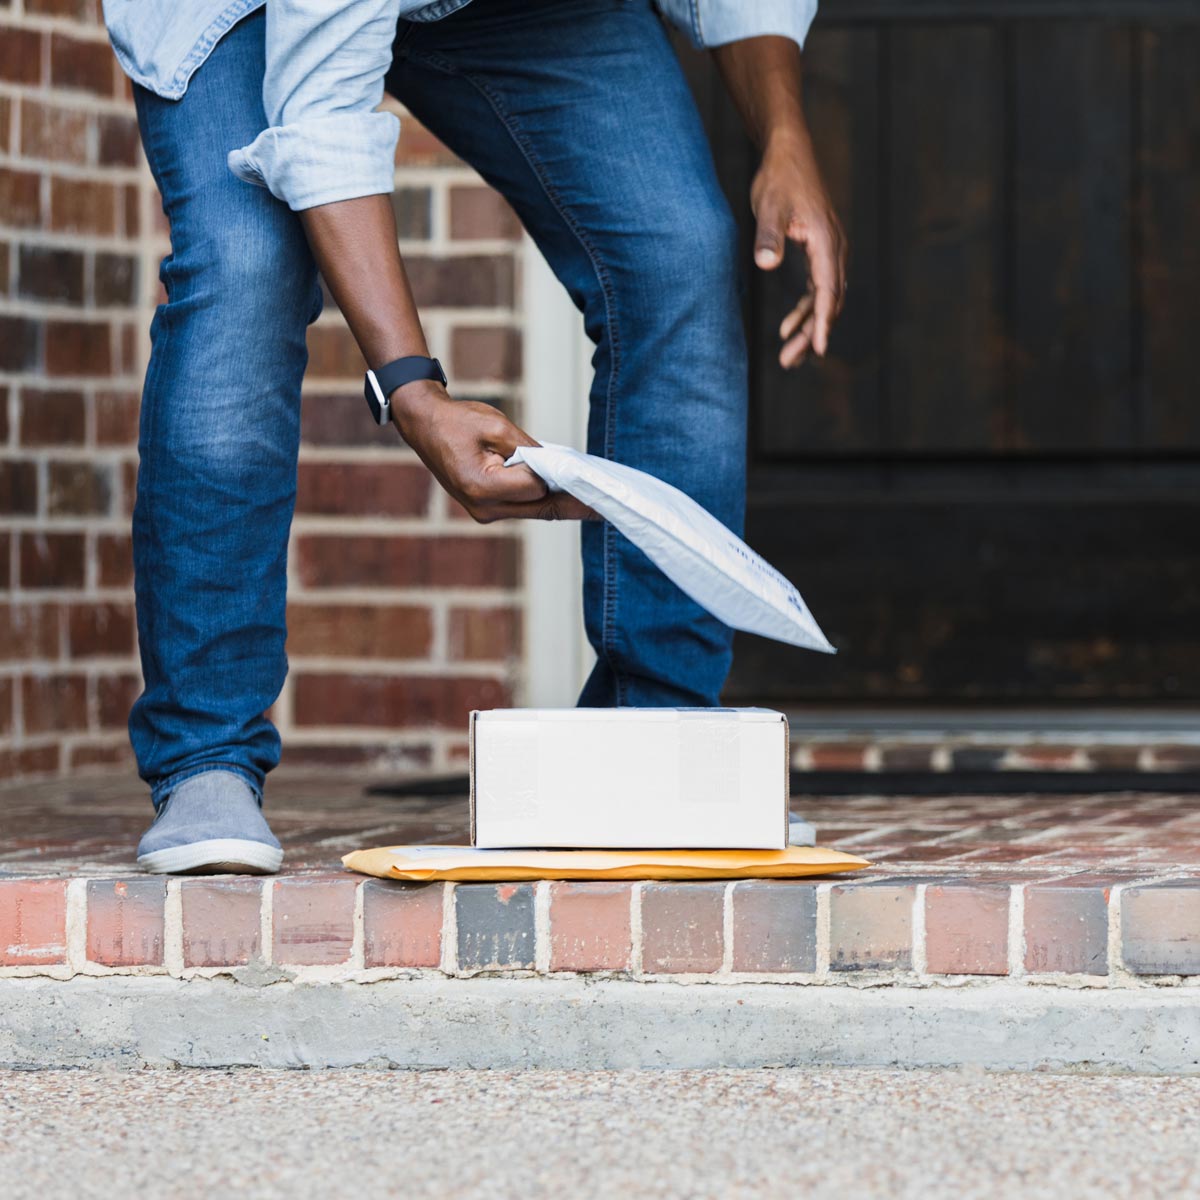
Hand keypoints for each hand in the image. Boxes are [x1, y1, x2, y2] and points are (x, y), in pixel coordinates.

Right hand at [391, 381, 592, 522]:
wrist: (425, 426)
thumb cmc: (458, 421)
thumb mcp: (497, 425)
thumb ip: (529, 448)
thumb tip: (557, 466)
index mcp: (481, 487)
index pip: (535, 488)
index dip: (554, 474)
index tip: (578, 471)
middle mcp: (483, 508)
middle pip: (540, 508)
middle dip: (571, 504)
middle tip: (604, 507)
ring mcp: (484, 513)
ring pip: (534, 510)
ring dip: (557, 501)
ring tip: (590, 501)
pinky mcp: (487, 510)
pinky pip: (523, 506)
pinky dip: (541, 499)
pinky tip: (563, 493)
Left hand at [751, 130, 846, 367]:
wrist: (788, 153)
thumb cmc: (778, 179)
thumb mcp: (768, 207)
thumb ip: (768, 237)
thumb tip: (766, 263)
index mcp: (827, 242)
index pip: (827, 291)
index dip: (822, 323)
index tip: (818, 350)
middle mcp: (835, 249)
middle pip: (830, 302)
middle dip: (812, 335)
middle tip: (789, 362)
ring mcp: (830, 251)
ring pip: (825, 299)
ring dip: (809, 328)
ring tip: (788, 356)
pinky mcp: (820, 251)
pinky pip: (818, 289)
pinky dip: (805, 310)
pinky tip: (787, 328)